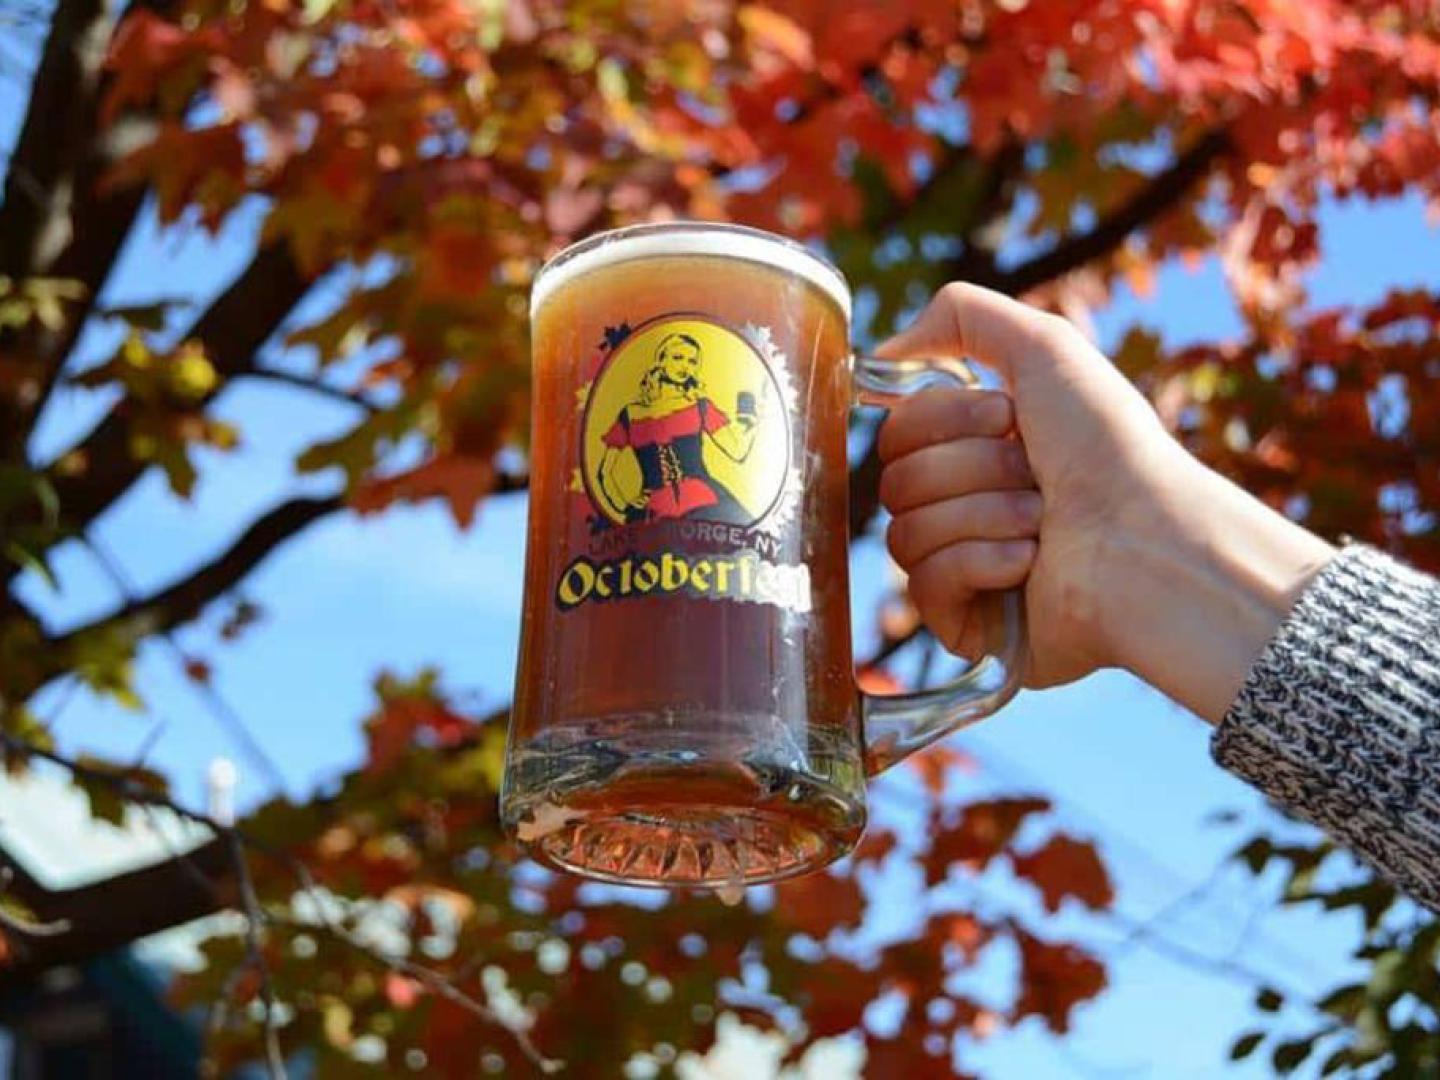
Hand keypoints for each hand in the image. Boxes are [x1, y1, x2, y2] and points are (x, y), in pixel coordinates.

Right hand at [876, 283, 1334, 720]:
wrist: (1148, 539)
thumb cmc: (1108, 445)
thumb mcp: (1044, 347)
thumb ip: (960, 317)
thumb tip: (880, 356)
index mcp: (978, 450)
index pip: (899, 431)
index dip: (941, 417)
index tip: (1005, 415)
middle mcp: (966, 507)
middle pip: (894, 480)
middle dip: (969, 469)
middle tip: (1034, 475)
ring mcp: (963, 570)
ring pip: (904, 532)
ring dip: (980, 515)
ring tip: (1041, 524)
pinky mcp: (966, 624)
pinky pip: (923, 582)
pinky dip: (977, 562)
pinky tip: (1027, 565)